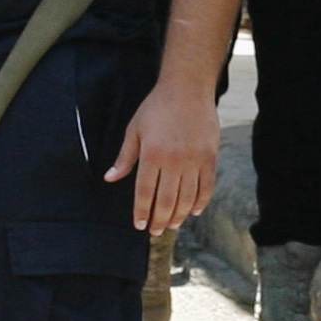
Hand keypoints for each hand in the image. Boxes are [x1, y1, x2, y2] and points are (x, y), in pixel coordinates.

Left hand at [107, 79, 220, 233]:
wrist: (188, 88)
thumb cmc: (156, 107)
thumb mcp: (134, 129)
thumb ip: (124, 157)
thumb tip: (110, 179)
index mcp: (152, 155)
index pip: (145, 192)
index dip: (142, 212)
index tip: (140, 225)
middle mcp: (174, 160)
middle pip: (166, 200)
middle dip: (160, 220)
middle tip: (156, 232)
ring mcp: (195, 159)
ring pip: (187, 197)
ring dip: (179, 215)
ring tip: (173, 225)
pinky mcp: (210, 156)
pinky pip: (206, 186)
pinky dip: (201, 202)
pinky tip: (194, 211)